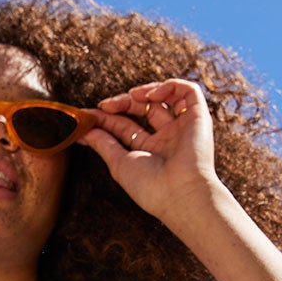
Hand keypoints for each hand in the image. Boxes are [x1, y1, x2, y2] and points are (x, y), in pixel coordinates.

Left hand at [78, 79, 221, 223]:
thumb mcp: (119, 163)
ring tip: (131, 96)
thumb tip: (82, 131)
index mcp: (151, 151)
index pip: (126, 126)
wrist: (180, 194)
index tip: (86, 115)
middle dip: (123, 102)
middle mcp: (168, 138)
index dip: (107, 117)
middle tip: (105, 106)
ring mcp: (183, 127)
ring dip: (145, 91)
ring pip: (166, 97)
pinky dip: (168, 86)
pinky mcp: (199, 117)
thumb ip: (102, 143)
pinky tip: (150, 96)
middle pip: (143, 109)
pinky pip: (188, 91)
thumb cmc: (151, 186)